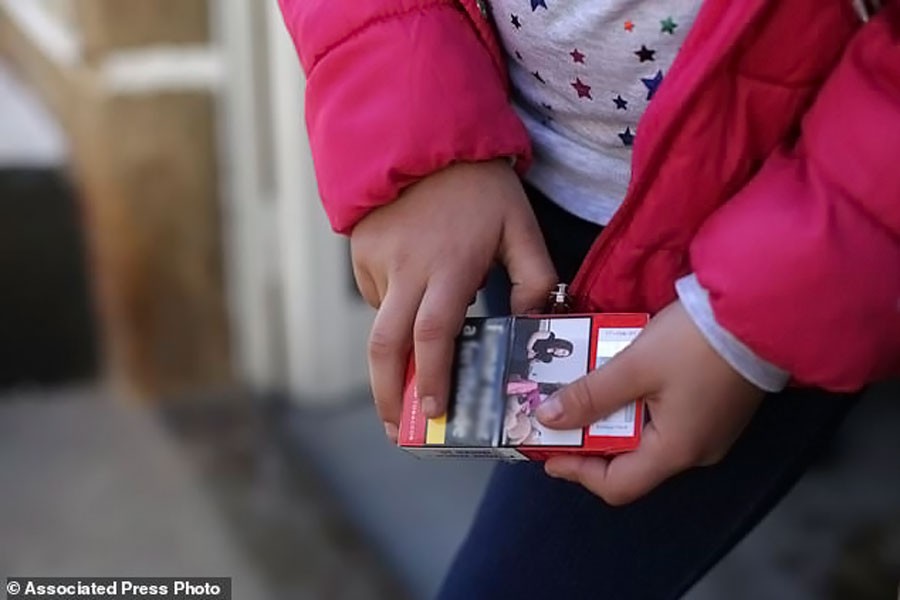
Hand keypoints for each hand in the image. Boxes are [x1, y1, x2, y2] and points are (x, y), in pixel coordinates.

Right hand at [352, 160, 555, 438]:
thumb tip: (531, 323)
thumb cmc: (479, 186)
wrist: (423, 135)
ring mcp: (377, 260)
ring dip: (394, 353)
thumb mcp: (520, 226)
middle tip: (397, 428)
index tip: (434, 412)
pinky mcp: (360, 252)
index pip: (434, 333)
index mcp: (450, 265)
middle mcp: (407, 269)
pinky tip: (412, 295)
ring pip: (380, 324)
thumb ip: (534, 277)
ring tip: (412, 369)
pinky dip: (391, 310)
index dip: (431, 377)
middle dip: (387, 394)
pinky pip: (374, 296)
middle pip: (385, 346)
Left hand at [536, 301, 764, 504]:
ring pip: (646, 434)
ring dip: (611, 416)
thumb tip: (549, 419)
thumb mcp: (634, 365)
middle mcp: (696, 450)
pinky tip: (619, 376)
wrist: (761, 308)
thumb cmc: (698, 341)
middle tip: (559, 415)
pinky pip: (665, 415)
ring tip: (582, 390)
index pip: (617, 485)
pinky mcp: (716, 406)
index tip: (547, 451)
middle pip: (630, 460)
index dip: (577, 471)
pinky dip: (636, 402)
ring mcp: (710, 429)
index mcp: (676, 451)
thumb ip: (590, 394)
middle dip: (590, 439)